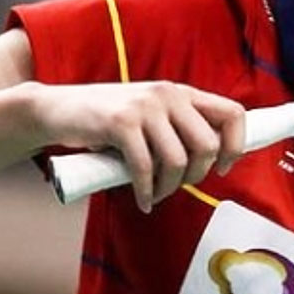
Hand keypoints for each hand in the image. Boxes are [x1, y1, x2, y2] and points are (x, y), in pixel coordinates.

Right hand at [24, 80, 245, 212]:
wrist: (57, 109)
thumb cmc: (107, 122)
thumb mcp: (151, 117)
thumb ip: (178, 130)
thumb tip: (212, 161)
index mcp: (182, 93)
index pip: (233, 113)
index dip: (235, 146)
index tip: (222, 168)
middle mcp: (168, 94)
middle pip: (208, 145)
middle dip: (197, 175)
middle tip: (177, 185)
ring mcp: (144, 107)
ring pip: (177, 160)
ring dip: (169, 188)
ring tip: (156, 194)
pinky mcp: (120, 122)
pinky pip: (145, 167)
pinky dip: (146, 192)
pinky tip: (143, 201)